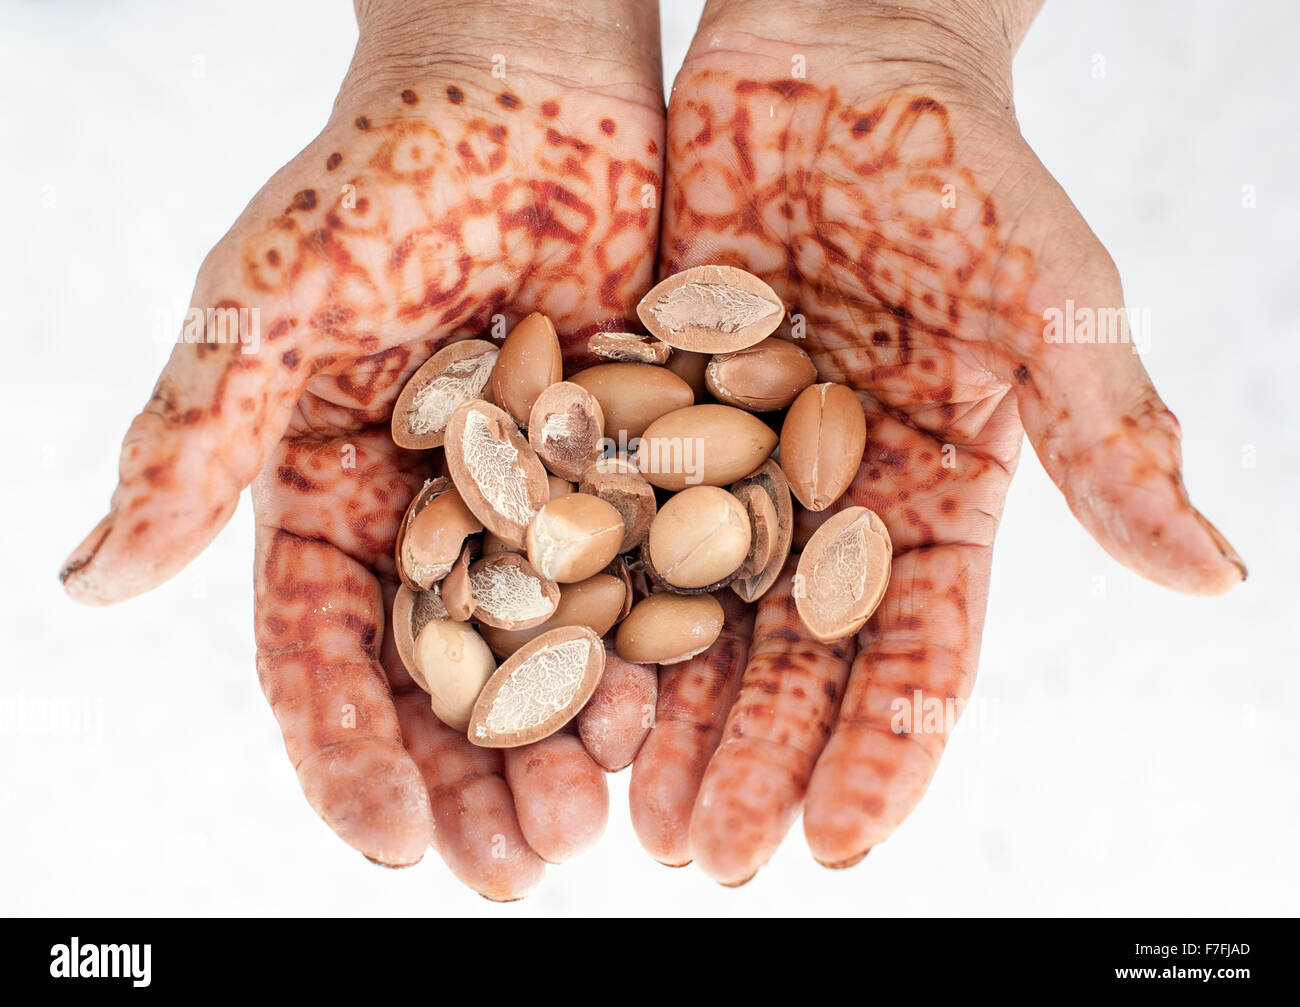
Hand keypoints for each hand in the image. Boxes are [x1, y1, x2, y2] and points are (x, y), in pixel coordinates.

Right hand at [59, 0, 663, 899]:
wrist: (527, 89)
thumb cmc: (382, 176)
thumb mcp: (274, 304)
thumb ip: (193, 440)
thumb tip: (88, 579)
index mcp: (332, 497)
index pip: (322, 654)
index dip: (348, 752)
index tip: (388, 841)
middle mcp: (435, 518)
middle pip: (444, 679)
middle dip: (470, 781)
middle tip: (516, 870)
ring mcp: (540, 501)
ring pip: (547, 649)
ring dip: (562, 742)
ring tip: (590, 822)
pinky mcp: (630, 465)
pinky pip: (640, 575)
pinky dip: (648, 648)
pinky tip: (666, 712)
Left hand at [630, 0, 1245, 882]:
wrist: (839, 59)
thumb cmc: (963, 170)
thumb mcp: (1046, 299)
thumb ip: (1108, 435)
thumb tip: (1215, 573)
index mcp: (934, 495)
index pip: (915, 654)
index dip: (882, 754)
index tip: (838, 849)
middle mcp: (828, 500)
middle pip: (791, 659)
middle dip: (754, 761)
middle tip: (708, 859)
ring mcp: (731, 461)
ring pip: (693, 612)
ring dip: (666, 713)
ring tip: (629, 811)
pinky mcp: (647, 409)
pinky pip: (612, 518)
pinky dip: (586, 594)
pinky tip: (555, 667)